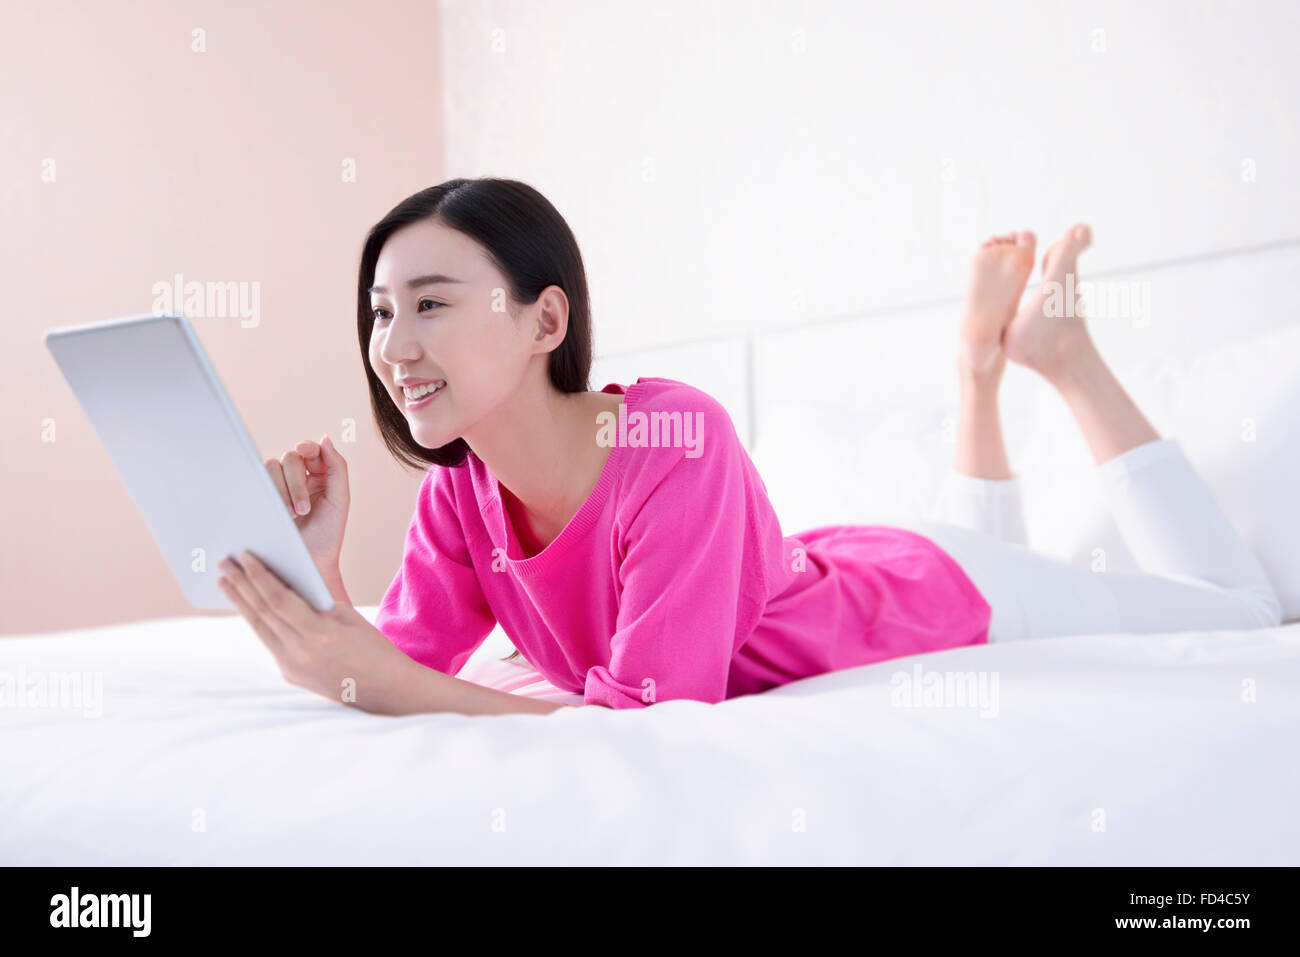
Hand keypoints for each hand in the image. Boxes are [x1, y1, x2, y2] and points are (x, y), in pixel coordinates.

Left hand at [218, 549, 423, 714]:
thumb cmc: (374, 648)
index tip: (244, 556)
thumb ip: (316, 602)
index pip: (279, 599)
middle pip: (262, 613)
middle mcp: (300, 654)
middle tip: (224, 564)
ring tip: (225, 583)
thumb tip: (284, 581)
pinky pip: (271, 643)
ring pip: (260, 628)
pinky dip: (259, 621)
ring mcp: (292, 668)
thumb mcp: (348, 618)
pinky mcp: (291, 676)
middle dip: (241, 586)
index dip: (258, 576)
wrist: (387, 690)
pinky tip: (249, 607)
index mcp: (319, 634)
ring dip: (241, 603)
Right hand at [264, 435, 349, 566]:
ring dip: (281, 489)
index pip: (310, 451)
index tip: (305, 451)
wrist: (309, 561)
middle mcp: (297, 478)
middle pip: (289, 458)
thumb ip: (337, 467)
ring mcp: (277, 488)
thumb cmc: (327, 534)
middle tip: (303, 509)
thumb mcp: (340, 499)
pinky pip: (256, 482)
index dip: (307, 447)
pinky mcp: (262, 497)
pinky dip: (267, 492)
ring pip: (270, 467)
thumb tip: (326, 438)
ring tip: (291, 515)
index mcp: (319, 475)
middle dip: (296, 482)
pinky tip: (276, 511)